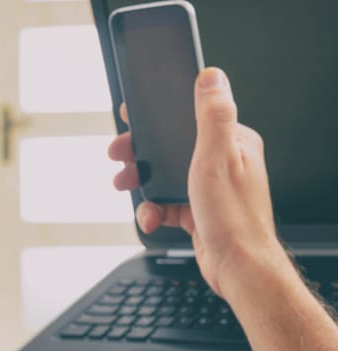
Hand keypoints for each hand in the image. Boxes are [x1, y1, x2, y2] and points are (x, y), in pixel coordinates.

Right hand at [108, 67, 288, 296]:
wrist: (237, 268)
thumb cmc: (232, 217)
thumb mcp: (217, 157)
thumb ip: (213, 115)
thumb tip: (212, 76)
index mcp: (233, 142)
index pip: (190, 117)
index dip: (157, 118)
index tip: (132, 118)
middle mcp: (224, 162)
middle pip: (171, 148)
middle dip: (140, 155)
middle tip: (119, 158)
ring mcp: (211, 187)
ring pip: (164, 177)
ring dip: (142, 185)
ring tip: (127, 188)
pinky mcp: (200, 210)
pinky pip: (167, 203)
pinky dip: (153, 210)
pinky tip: (152, 218)